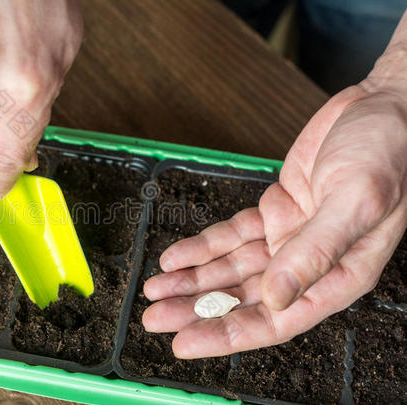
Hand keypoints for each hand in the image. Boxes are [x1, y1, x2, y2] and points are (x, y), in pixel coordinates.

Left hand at [141, 32, 406, 357]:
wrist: (384, 108)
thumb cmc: (388, 153)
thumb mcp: (356, 200)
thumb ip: (316, 251)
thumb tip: (276, 298)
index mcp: (337, 275)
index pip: (276, 319)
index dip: (228, 333)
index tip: (186, 343)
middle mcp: (308, 264)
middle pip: (244, 298)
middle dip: (198, 309)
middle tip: (156, 317)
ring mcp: (288, 238)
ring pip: (231, 268)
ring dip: (192, 279)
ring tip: (156, 287)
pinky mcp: (274, 212)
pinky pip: (231, 236)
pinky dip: (202, 246)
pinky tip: (175, 256)